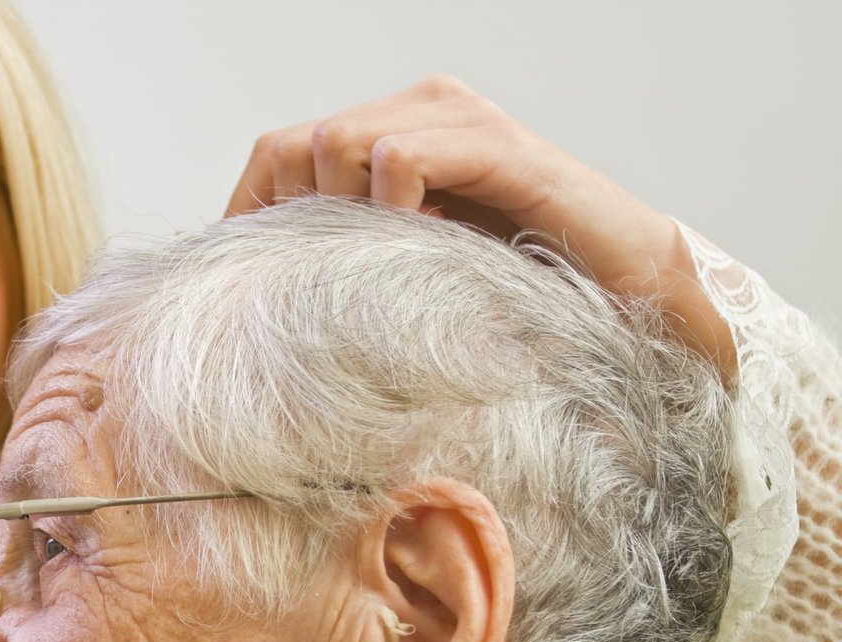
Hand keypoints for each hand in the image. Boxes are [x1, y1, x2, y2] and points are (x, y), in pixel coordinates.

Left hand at [228, 76, 735, 380]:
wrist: (627, 293)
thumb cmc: (512, 288)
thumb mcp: (404, 267)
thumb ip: (347, 249)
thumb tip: (260, 280)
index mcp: (389, 132)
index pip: (278, 152)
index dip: (254, 215)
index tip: (262, 282)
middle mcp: (418, 108)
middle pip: (295, 146)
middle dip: (297, 221)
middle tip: (336, 278)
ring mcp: (457, 117)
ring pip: (336, 142)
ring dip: (344, 217)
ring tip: (387, 266)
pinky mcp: (496, 144)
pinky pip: (398, 157)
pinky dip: (390, 209)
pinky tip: (422, 249)